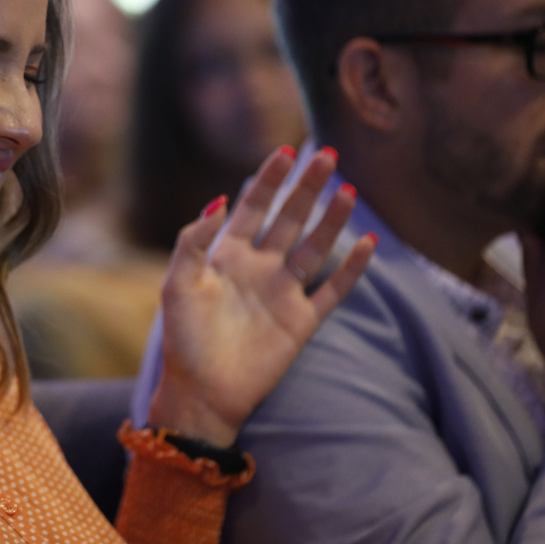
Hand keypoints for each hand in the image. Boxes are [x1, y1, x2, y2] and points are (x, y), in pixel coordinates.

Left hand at [148, 146, 374, 445]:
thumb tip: (219, 200)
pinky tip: (367, 245)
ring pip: (314, 247)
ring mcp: (283, 293)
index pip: (253, 206)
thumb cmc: (183, 339)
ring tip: (349, 191)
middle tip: (328, 157)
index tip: (285, 151)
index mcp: (227, 255)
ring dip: (332, 220)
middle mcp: (259, 268)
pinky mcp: (302, 321)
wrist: (202, 392)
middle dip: (307, 188)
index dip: (269, 179)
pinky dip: (351, 268)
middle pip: (289, 218)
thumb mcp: (177, 284)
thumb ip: (193, 241)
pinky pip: (332, 290)